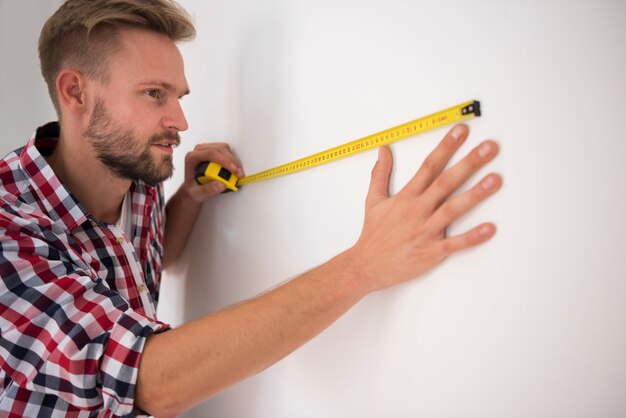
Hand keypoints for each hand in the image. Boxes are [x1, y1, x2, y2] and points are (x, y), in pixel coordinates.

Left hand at [182, 143, 244, 201]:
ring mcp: (206, 149)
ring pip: (223, 148)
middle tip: (239, 174)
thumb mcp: (198, 194)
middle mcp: (198, 150)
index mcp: (192, 158)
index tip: (234, 170)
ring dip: (233, 160)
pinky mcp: (214, 150)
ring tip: (238, 173)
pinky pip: (225, 150)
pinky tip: (234, 169)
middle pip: (218, 149)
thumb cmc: (193, 188)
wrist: (193, 187)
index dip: (224, 161)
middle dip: (231, 161)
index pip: (210, 154)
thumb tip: (221, 185)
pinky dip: (232, 159)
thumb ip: (207, 190)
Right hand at [349, 124, 500, 292]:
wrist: (366, 266)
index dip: (446, 146)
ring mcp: (425, 231)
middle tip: (490, 148)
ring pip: (453, 209)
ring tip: (495, 180)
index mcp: (406, 197)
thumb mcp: (372, 200)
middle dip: (469, 163)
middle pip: (446, 182)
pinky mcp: (431, 252)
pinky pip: (455, 244)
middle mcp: (417, 210)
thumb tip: (383, 150)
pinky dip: (472, 237)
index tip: (462, 130)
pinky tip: (490, 228)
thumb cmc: (373, 234)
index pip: (429, 165)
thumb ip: (380, 173)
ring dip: (475, 194)